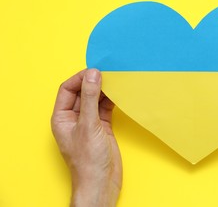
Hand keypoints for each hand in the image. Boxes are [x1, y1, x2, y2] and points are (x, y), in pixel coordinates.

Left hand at [51, 69, 121, 206]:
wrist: (102, 182)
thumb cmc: (88, 160)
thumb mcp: (88, 125)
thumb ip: (90, 98)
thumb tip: (92, 74)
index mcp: (62, 117)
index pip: (68, 89)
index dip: (80, 78)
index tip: (95, 70)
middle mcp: (74, 118)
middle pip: (82, 92)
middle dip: (94, 82)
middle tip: (108, 73)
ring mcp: (89, 122)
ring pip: (95, 99)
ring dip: (104, 90)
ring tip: (116, 81)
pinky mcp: (103, 127)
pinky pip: (106, 108)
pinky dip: (112, 100)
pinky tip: (120, 94)